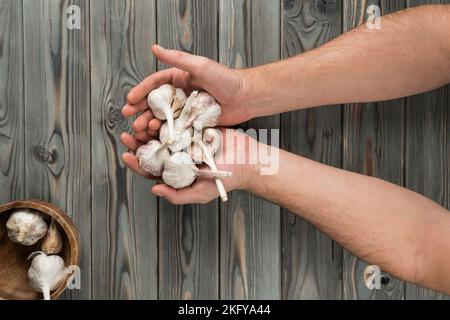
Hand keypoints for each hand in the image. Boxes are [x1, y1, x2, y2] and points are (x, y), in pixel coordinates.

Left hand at [120, 128, 256, 204]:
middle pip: (153, 149)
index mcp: (176, 172)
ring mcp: (186, 140)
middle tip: (128, 135)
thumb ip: (178, 195)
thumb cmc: (226, 180)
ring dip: (150, 128)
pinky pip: (179, 121)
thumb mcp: (201, 193)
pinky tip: (160, 114)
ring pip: (162, 133)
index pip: (151, 169)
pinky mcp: (195, 127)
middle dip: (138, 142)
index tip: (126, 155)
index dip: (137, 163)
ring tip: (142, 123)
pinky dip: (169, 117)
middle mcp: (178, 155)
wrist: (248, 161)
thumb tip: (154, 190)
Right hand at [122, 44, 251, 141]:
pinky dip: (164, 133)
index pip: (154, 85)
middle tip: (130, 118)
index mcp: (179, 79)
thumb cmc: (226, 79)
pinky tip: (155, 137)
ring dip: (149, 123)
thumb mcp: (201, 66)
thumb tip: (154, 48)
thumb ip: (178, 58)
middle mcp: (180, 95)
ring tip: (140, 129)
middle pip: (155, 103)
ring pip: (163, 118)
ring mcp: (186, 110)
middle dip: (140, 111)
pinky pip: (176, 129)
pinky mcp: (193, 123)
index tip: (129, 100)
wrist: (246, 97)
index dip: (140, 92)